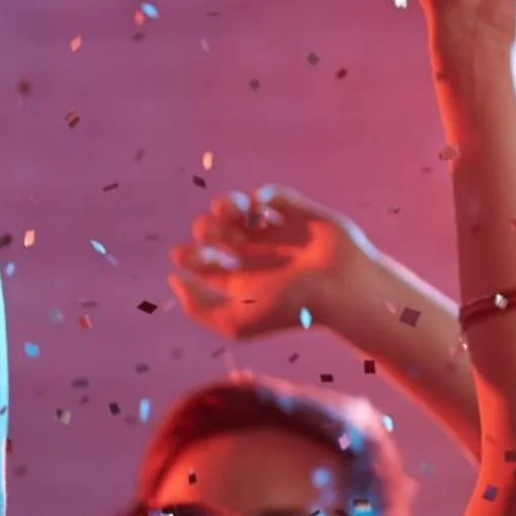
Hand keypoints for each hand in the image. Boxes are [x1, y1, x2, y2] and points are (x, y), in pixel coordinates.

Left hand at [165, 185, 374, 341]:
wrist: (340, 288)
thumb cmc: (289, 308)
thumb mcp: (234, 321)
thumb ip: (197, 307)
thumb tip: (174, 279)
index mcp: (241, 280)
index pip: (205, 262)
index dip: (188, 255)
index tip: (184, 254)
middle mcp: (257, 256)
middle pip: (218, 234)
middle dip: (205, 228)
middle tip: (208, 233)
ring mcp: (279, 233)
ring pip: (242, 212)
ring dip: (226, 205)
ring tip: (225, 210)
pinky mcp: (301, 214)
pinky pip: (275, 196)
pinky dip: (262, 194)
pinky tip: (256, 204)